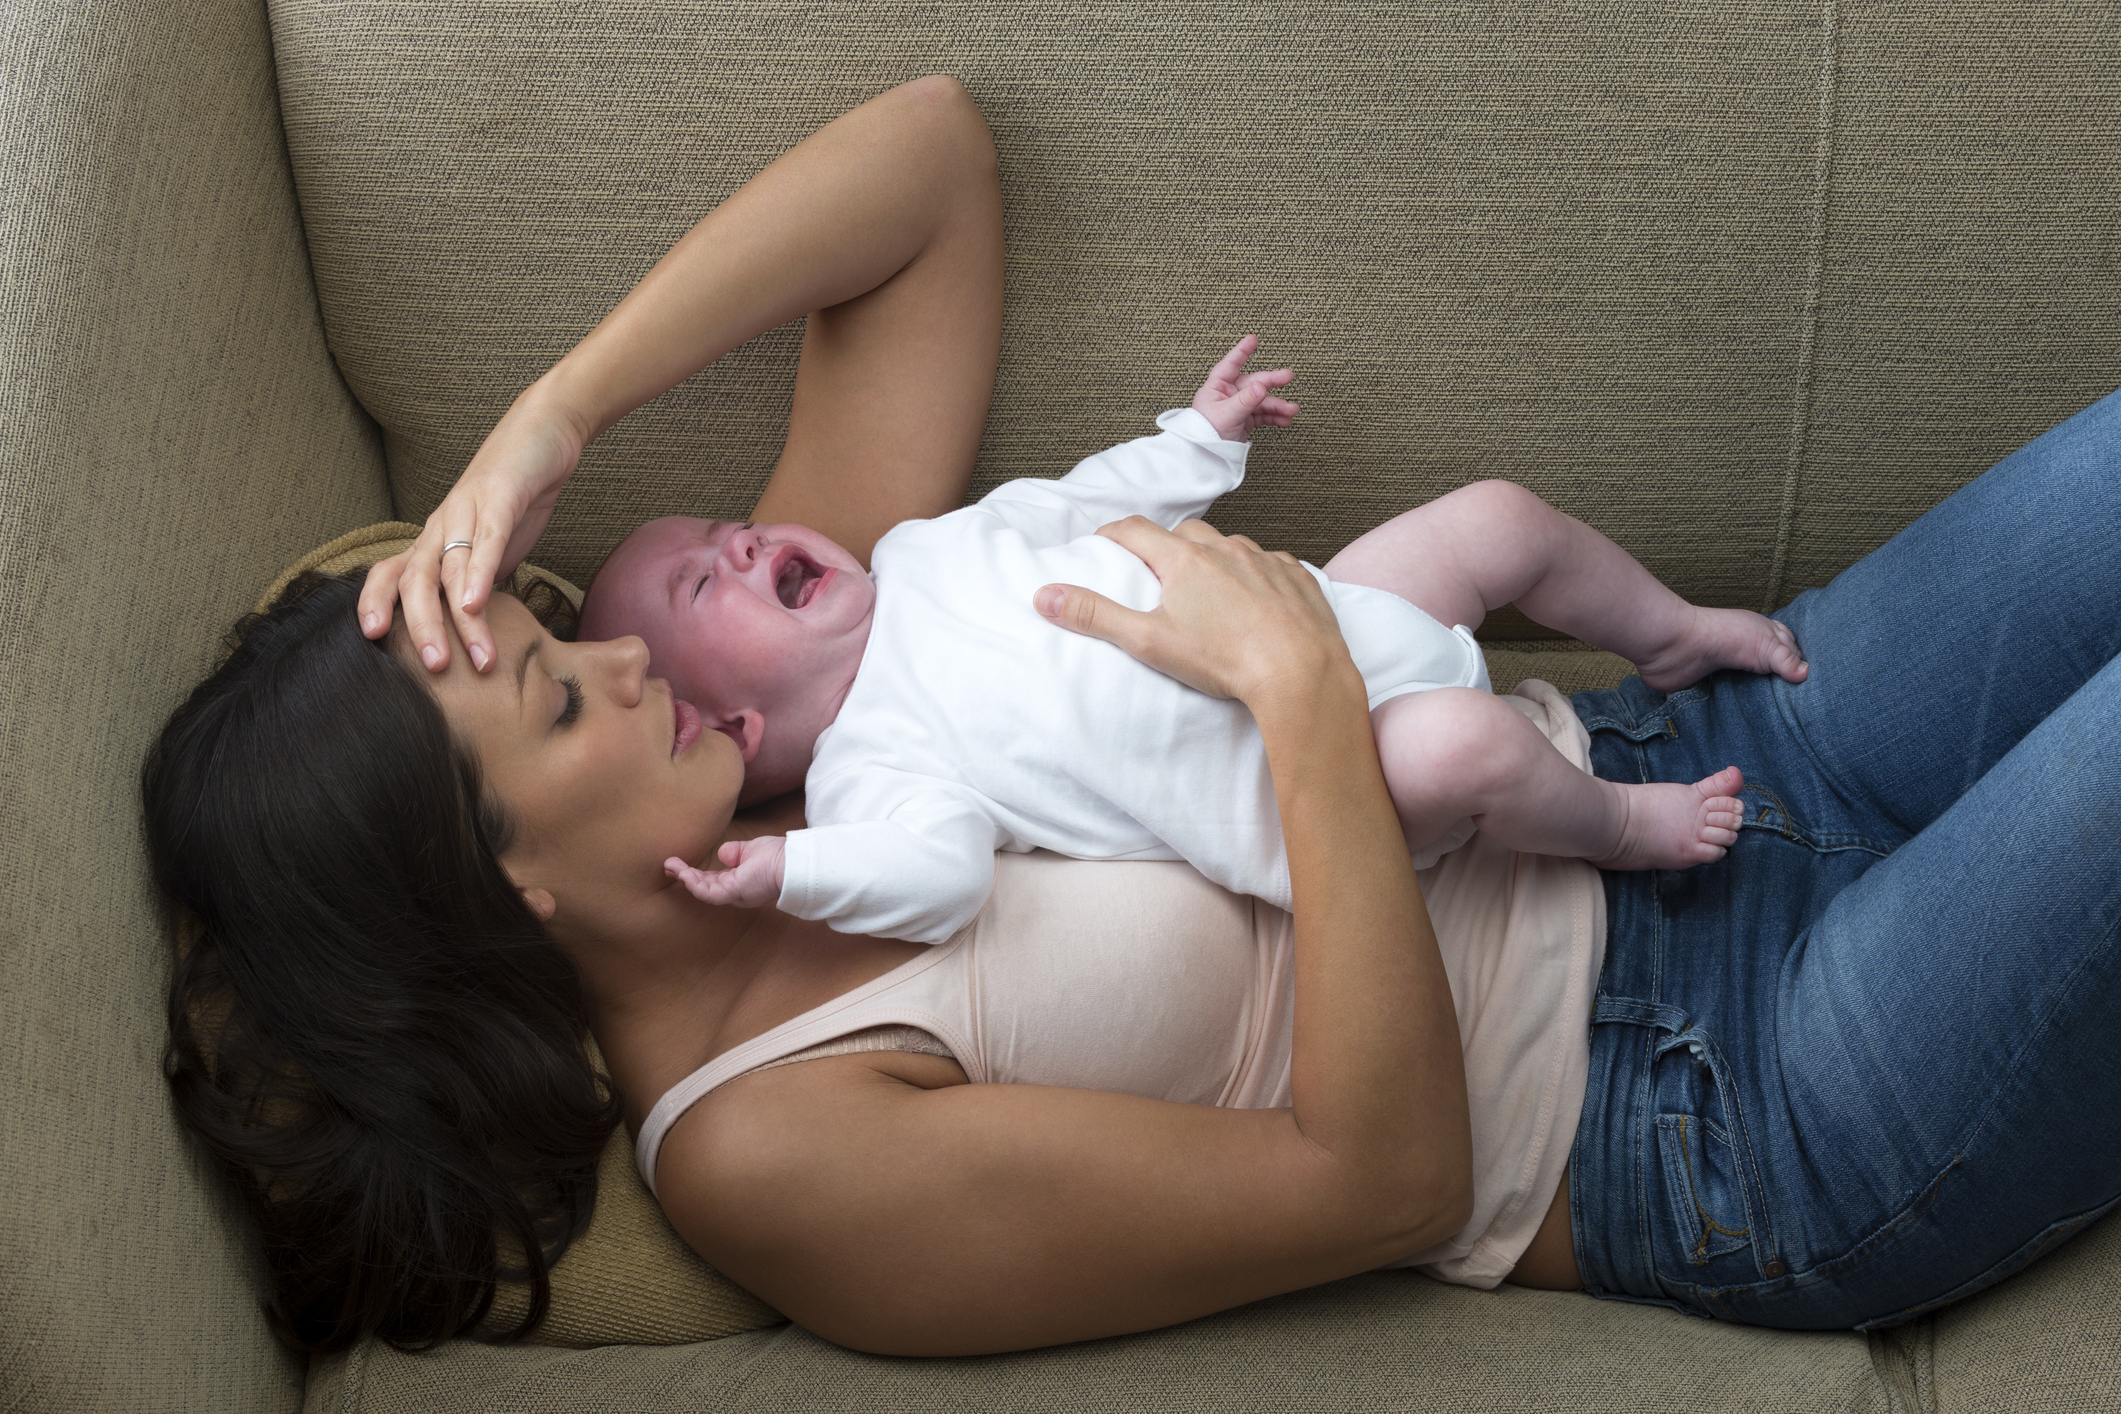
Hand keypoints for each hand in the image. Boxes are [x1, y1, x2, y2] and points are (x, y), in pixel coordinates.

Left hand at [357, 387, 587, 671]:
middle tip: (436, 669)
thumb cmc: (517, 490)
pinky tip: (476, 604)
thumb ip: (481, 576)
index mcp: (437, 538)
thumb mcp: (494, 542)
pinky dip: (478, 575)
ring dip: (460, 619)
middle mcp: (441, 525)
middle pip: (415, 581)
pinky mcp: (500, 497)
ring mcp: (466, 510)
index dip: (376, 604)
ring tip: (476, 658)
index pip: (393, 574)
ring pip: (451, 570)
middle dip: (420, 628)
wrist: (543, 431)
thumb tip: (475, 620)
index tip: (372, 642)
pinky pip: (484, 540)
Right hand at [666, 835, 788, 909]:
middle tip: (667, 866)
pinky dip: (694, 884)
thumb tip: (722, 853)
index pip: (712, 879)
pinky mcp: (734, 893)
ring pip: (703, 890)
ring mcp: (734, 894)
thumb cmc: (778, 854)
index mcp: (739, 881)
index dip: (694, 872)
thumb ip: (735, 852)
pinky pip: (708, 893)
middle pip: (704, 886)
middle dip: (684, 876)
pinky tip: (683, 873)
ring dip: (684, 878)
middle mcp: (735, 891)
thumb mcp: (750, 850)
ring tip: (669, 866)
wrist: (793, 861)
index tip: (678, 863)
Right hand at [1033, 518, 1352, 707]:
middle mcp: (1226, 548)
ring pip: (1231, 546)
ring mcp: (1266, 560)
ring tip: (1209, 592)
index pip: (1136, 530)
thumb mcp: (1148, 641)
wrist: (1301, 673)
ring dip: (1215, 559)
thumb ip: (1096, 616)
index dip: (1114, 534)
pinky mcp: (1298, 577)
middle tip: (1158, 573)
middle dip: (1167, 546)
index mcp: (1185, 559)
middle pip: (1185, 533)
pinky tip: (1257, 601)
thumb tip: (1045, 596)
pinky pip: (1273, 564)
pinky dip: (1259, 574)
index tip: (1103, 543)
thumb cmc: (1224, 660)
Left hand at [1190, 335, 1297, 442]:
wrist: (1203, 457)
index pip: (1230, 365)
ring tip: (1292, 410)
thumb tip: (1261, 386)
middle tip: (1288, 377)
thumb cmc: (1205, 433)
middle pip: (1253, 383)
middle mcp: (1228, 395)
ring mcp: (1238, 408)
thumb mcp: (1226, 415)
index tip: (1253, 339)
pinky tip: (1285, 420)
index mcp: (1217, 388)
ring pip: (1262, 402)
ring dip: (1278, 406)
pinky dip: (1275, 418)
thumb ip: (1245, 400)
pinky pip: (1263, 416)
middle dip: (1272, 381)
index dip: (1242, 352)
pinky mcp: (1245, 421)